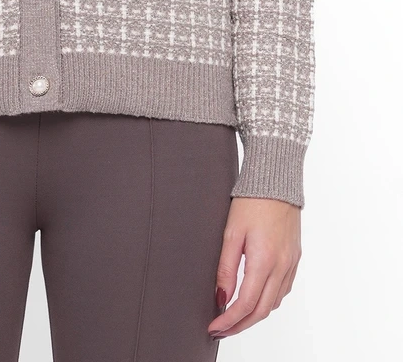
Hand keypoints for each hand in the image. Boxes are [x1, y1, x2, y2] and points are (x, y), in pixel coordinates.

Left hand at [208, 197, 301, 338]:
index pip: (246, 304)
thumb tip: (220, 296)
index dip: (229, 320)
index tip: (214, 326)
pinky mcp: (295, 258)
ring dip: (254, 315)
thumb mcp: (231, 232)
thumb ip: (226, 267)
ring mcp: (291, 263)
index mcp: (264, 260)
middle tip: (221, 329)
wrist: (276, 181)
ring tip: (234, 316)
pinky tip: (254, 297)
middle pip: (261, 310)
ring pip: (274, 302)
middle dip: (240, 325)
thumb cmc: (252, 201)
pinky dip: (267, 300)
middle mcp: (282, 266)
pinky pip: (283, 289)